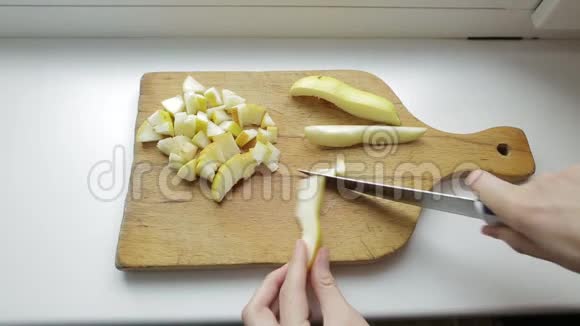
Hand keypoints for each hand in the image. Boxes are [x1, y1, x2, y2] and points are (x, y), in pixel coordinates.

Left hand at [242, 240, 368, 325]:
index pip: (289, 293)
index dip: (295, 265)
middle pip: (255, 311)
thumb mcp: (346, 319)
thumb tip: (319, 260)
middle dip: (272, 283)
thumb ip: (327, 286)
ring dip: (274, 297)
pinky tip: (296, 302)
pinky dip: (279, 312)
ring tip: (295, 281)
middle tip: (293, 266)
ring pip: (259, 321)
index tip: (301, 248)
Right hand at [467, 165, 579, 272]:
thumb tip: (491, 228)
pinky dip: (572, 192)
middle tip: (544, 226)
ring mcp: (562, 175)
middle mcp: (539, 186)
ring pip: (545, 186)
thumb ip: (510, 236)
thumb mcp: (543, 252)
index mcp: (522, 208)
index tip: (478, 196)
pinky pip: (567, 180)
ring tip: (572, 220)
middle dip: (525, 205)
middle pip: (517, 189)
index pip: (481, 183)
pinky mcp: (579, 169)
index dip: (476, 188)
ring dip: (553, 200)